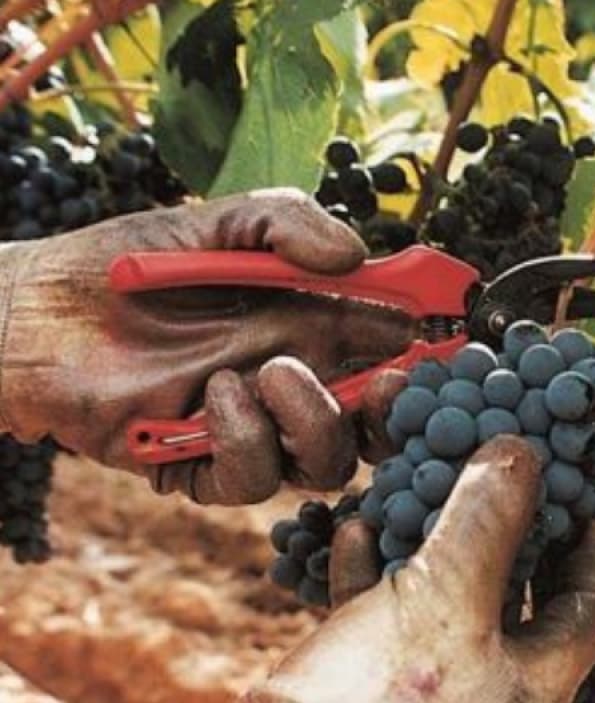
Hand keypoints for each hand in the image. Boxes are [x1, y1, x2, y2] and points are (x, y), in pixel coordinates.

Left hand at [0, 188, 419, 503]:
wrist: (35, 311)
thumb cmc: (125, 264)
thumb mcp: (218, 221)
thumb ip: (289, 223)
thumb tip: (359, 256)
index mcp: (314, 327)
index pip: (393, 350)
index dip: (427, 351)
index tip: (445, 337)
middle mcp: (295, 383)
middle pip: (377, 422)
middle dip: (395, 407)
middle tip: (388, 379)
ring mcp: (254, 430)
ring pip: (329, 461)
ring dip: (315, 419)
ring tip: (271, 370)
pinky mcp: (203, 467)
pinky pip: (254, 480)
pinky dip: (246, 438)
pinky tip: (214, 395)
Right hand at [248, 437, 594, 702]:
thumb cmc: (387, 699)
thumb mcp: (450, 593)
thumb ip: (489, 519)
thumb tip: (522, 452)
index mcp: (537, 686)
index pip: (588, 606)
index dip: (587, 546)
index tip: (576, 496)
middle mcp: (494, 697)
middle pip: (514, 599)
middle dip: (502, 535)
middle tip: (497, 482)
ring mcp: (432, 701)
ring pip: (444, 604)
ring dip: (431, 546)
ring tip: (421, 491)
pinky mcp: (372, 697)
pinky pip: (386, 623)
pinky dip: (375, 575)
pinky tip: (355, 532)